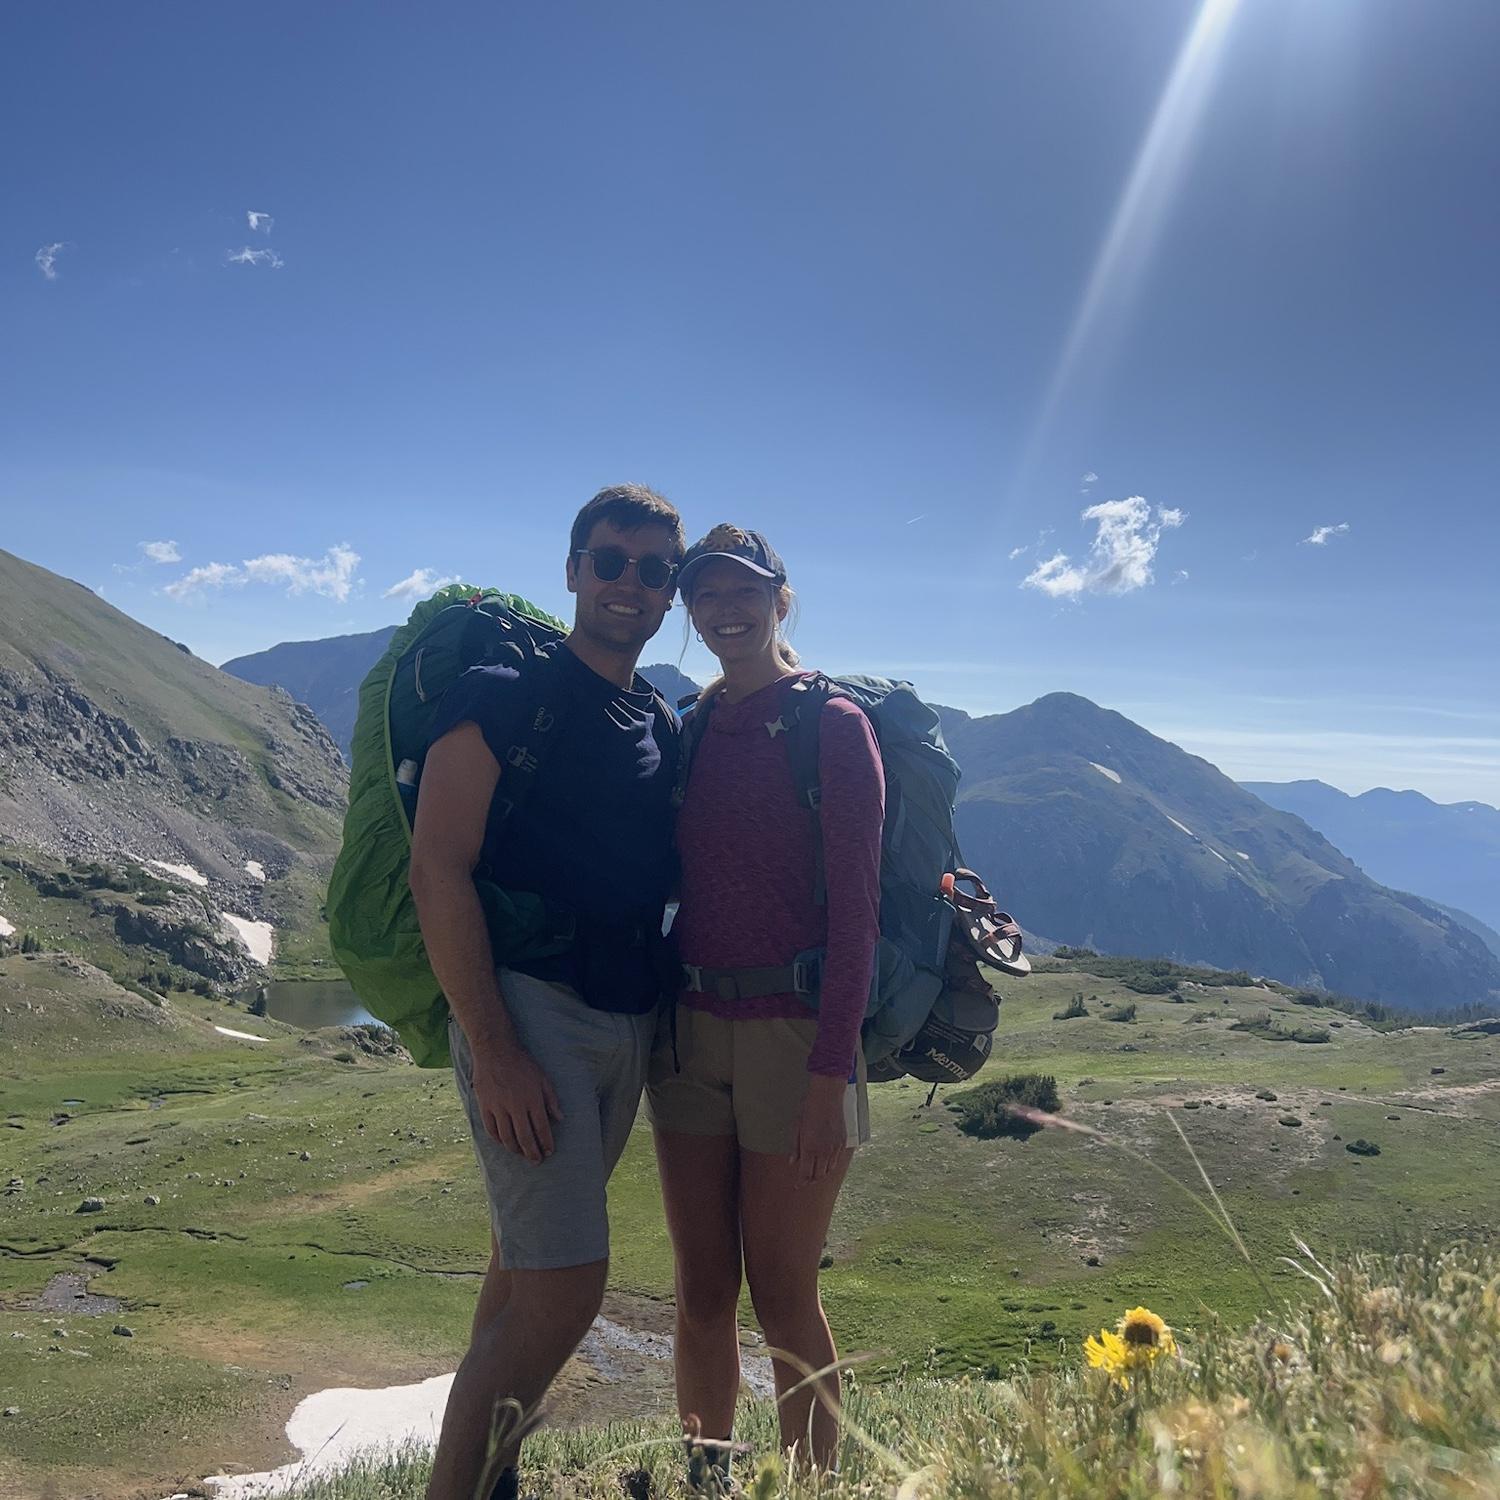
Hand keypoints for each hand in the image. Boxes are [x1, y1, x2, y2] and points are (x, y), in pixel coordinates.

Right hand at [470, 1039, 562, 1162]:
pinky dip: (499, 1140)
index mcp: (532, 1099)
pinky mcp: (485, 1106)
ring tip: (522, 1154)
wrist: (495, 1050)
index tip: (549, 1151)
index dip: (546, 1143)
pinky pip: (491, 1130)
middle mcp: (515, 1106)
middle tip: (537, 1161)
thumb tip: (560, 1118)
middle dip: (532, 1152)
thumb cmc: (522, 1063)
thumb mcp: (542, 1077)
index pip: (541, 1128)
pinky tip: (505, 1143)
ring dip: (516, 1149)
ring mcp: (498, 1107)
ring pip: (507, 1137)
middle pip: (524, 1137)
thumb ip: (551, 1099)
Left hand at [790, 1073, 848, 1184]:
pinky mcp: (842, 1142)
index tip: (797, 1186)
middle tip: (805, 1179)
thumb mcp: (796, 1126)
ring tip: (815, 1171)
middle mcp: (823, 1151)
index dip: (801, 1182)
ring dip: (821, 1173)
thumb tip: (792, 1162)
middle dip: (811, 1180)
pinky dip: (830, 1164)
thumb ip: (795, 1147)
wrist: (827, 1095)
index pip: (805, 1174)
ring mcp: (835, 1147)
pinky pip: (837, 1160)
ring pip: (829, 1170)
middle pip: (818, 1176)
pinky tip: (825, 1160)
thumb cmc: (808, 1108)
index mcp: (809, 1148)